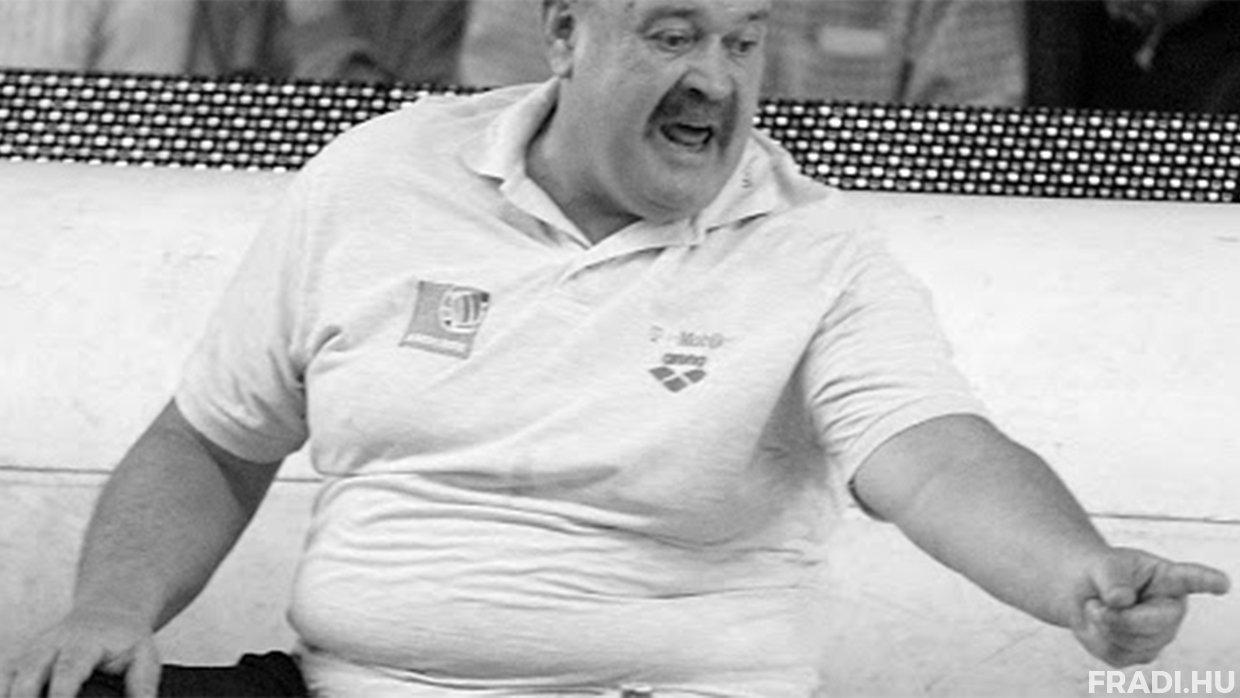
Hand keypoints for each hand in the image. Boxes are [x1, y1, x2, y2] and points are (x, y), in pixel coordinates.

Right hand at [1, 607, 159, 697]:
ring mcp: (31, 653)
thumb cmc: (125, 640)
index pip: (68, 669)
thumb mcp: (143, 658)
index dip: (60, 694)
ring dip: (11, 695)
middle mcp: (51, 645)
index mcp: (85, 642)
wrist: (108, 612)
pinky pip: (3, 677)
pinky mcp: (19, 662)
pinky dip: (4, 691)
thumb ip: (142, 686)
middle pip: (29, 672)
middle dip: (25, 697)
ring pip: (10, 676)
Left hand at [1070, 547, 1230, 666]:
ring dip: (1103, 625)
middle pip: (1151, 624)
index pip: (1191, 580)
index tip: (1221, 583)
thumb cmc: (1104, 575)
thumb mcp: (1104, 566)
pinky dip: (1097, 639)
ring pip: (1131, 642)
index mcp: (1170, 580)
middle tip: (1095, 602)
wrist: (1086, 593)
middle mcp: (1172, 612)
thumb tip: (1121, 600)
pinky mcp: (1140, 654)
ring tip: (1099, 608)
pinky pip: (1116, 654)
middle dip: (1116, 616)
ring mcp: (1159, 636)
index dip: (1207, 582)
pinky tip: (1101, 625)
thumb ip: (1111, 580)